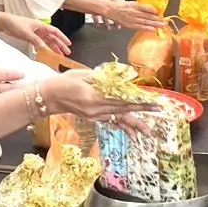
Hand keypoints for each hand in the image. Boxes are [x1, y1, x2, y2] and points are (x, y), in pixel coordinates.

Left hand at [0, 13, 71, 55]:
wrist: (5, 23)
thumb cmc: (15, 23)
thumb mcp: (26, 33)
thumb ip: (35, 40)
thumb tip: (44, 47)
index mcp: (41, 26)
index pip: (55, 32)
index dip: (63, 38)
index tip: (68, 44)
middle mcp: (40, 30)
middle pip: (53, 38)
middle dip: (60, 45)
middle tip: (66, 53)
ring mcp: (36, 34)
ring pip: (48, 42)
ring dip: (53, 48)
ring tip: (59, 55)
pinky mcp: (31, 38)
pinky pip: (40, 44)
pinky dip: (44, 49)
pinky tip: (47, 54)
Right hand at [42, 71, 156, 121]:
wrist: (50, 96)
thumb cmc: (65, 81)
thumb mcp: (84, 74)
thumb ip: (103, 77)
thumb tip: (120, 79)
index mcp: (94, 96)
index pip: (121, 98)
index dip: (137, 100)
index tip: (150, 100)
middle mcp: (96, 109)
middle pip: (123, 110)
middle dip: (141, 110)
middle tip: (157, 110)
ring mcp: (94, 116)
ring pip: (118, 118)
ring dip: (134, 123)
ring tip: (147, 131)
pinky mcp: (93, 118)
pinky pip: (111, 121)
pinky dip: (122, 125)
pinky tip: (132, 132)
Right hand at [106, 0, 170, 31]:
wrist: (111, 10)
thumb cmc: (121, 6)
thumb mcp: (131, 3)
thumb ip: (140, 6)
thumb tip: (151, 10)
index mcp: (135, 5)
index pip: (146, 8)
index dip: (154, 11)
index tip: (160, 13)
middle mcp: (135, 12)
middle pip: (148, 16)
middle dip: (157, 19)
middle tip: (165, 21)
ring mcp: (132, 19)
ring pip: (145, 22)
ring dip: (154, 24)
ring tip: (162, 26)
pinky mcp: (129, 24)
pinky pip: (139, 27)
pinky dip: (146, 28)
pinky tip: (152, 30)